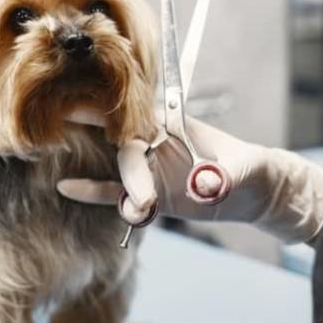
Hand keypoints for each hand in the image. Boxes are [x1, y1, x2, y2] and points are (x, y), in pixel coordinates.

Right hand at [58, 108, 322, 243]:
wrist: (255, 191)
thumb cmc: (251, 168)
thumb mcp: (246, 168)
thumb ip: (224, 176)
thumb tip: (205, 186)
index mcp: (172, 124)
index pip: (137, 117)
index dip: (105, 110)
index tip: (75, 108)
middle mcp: (154, 142)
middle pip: (127, 150)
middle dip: (131, 174)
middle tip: (146, 202)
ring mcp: (149, 168)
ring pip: (121, 173)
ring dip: (125, 193)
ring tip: (141, 214)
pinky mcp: (148, 194)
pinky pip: (114, 192)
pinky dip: (92, 192)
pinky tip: (67, 188)